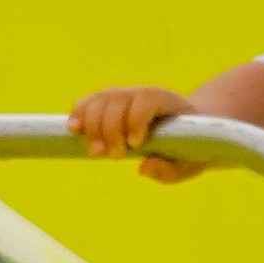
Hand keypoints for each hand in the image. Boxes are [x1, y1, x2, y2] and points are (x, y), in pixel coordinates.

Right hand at [70, 83, 201, 180]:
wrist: (188, 133)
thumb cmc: (190, 150)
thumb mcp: (189, 165)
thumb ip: (170, 169)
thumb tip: (143, 169)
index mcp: (167, 101)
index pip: (146, 100)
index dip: (136, 119)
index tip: (134, 144)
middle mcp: (141, 93)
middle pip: (118, 100)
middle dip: (111, 128)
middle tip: (114, 156)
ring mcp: (122, 95)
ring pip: (100, 100)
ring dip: (92, 125)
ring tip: (96, 152)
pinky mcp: (107, 103)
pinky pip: (88, 103)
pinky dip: (79, 114)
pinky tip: (74, 130)